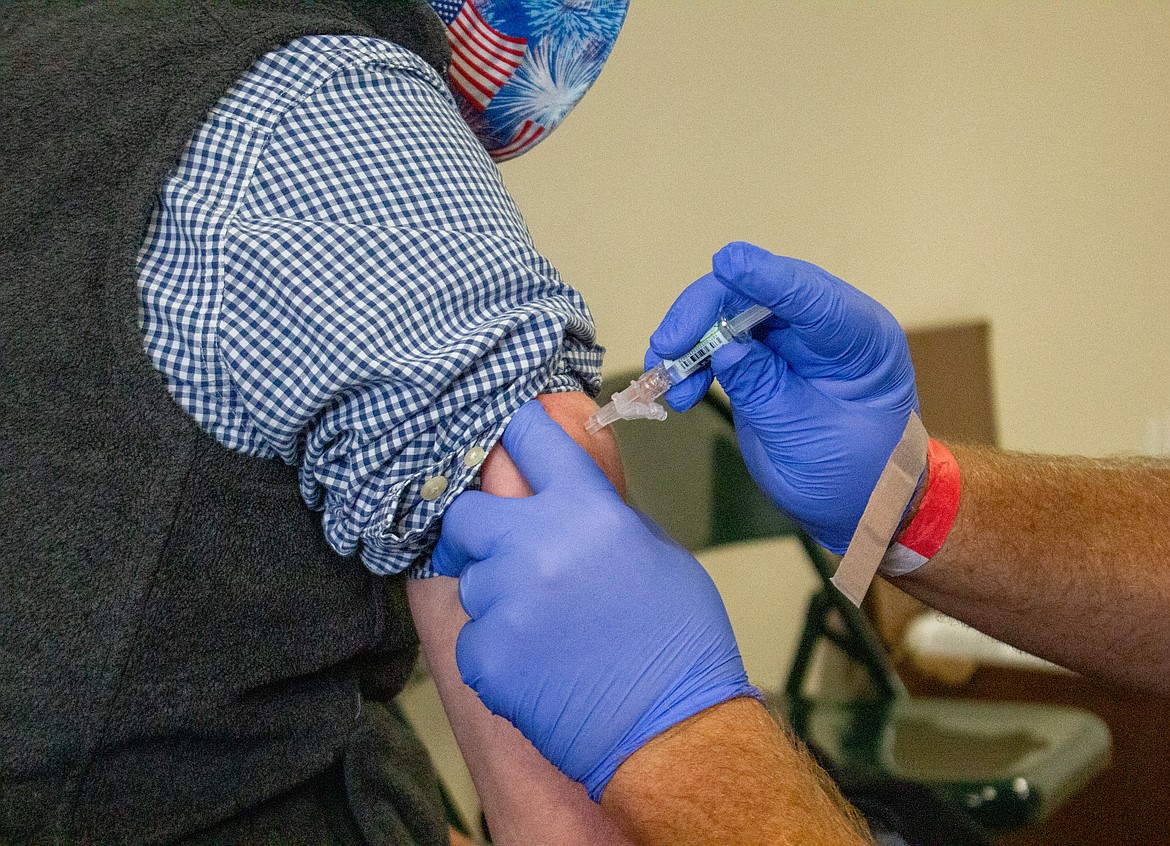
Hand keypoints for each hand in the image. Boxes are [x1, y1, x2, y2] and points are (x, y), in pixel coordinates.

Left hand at [431, 401, 755, 800]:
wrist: (673, 729)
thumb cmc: (678, 641)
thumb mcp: (657, 551)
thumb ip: (603, 515)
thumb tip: (567, 496)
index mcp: (587, 509)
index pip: (528, 437)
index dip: (514, 433)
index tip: (504, 439)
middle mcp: (538, 545)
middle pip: (465, 513)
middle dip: (476, 530)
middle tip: (496, 550)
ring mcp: (507, 602)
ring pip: (471, 581)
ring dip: (496, 597)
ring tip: (544, 628)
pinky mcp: (487, 657)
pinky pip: (472, 639)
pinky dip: (496, 653)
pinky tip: (538, 667)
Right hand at [647, 241, 918, 552]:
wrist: (861, 505)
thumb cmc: (856, 475)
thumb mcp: (808, 438)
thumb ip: (765, 391)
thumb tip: (722, 348)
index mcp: (858, 338)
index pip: (810, 296)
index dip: (765, 276)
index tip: (726, 262)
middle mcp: (824, 325)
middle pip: (756, 293)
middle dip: (703, 313)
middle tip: (666, 348)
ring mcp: (791, 337)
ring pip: (728, 312)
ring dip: (689, 339)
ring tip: (668, 380)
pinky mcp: (763, 355)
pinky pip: (719, 341)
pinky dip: (692, 360)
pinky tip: (680, 390)